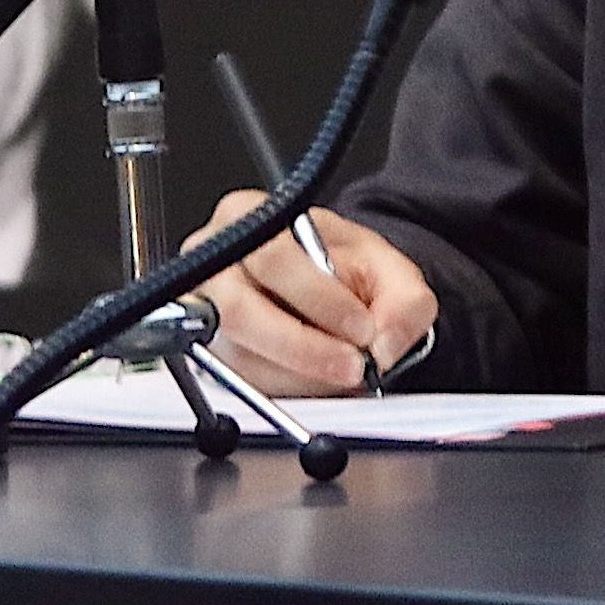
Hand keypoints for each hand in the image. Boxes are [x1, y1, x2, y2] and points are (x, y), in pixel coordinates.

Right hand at [188, 193, 433, 399]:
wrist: (332, 285)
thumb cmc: (346, 265)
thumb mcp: (390, 268)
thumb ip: (403, 301)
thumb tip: (386, 343)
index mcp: (250, 217)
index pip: (273, 259)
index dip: (319, 299)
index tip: (363, 328)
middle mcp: (212, 262)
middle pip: (241, 312)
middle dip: (305, 348)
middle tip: (353, 366)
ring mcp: (201, 309)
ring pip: (240, 356)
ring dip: (300, 374)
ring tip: (343, 371)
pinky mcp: (204, 351)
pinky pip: (239, 381)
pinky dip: (286, 387)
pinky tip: (317, 378)